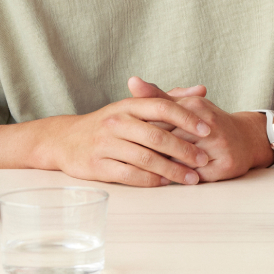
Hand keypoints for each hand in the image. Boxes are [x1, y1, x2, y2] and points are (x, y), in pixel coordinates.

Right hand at [44, 89, 215, 186]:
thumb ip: (168, 98)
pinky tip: (165, 183)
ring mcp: (106, 144)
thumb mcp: (133, 106)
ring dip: (172, 170)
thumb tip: (202, 90)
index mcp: (129, 105)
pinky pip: (129, 174)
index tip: (207, 130)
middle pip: (157, 136)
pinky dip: (150, 180)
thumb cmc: (109, 123)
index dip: (187, 118)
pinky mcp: (98, 165)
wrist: (65, 140)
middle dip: (184, 150)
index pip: (162, 107)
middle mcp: (117, 122)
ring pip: (145, 159)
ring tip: (191, 178)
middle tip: (204, 159)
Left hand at [126, 77, 270, 181]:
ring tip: (147, 168)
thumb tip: (131, 80)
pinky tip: (169, 178)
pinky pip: (194, 176)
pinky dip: (181, 178)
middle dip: (148, 150)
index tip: (126, 138)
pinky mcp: (225, 166)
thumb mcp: (183, 104)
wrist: (245, 138)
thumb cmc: (206, 121)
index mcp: (195, 105)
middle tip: (131, 156)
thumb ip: (156, 96)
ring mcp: (219, 146)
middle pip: (167, 141)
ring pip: (179, 161)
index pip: (159, 120)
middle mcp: (208, 124)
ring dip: (163, 166)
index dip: (141, 131)